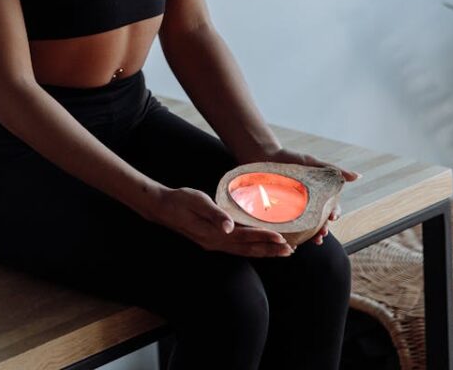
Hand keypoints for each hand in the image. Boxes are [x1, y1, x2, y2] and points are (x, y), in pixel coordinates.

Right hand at [146, 186, 295, 258]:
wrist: (161, 208)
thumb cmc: (180, 200)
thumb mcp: (197, 201)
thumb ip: (214, 214)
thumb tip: (229, 227)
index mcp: (213, 234)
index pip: (245, 237)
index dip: (264, 238)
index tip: (282, 238)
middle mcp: (215, 243)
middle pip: (248, 249)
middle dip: (270, 250)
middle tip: (291, 251)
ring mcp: (213, 244)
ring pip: (244, 252)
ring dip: (264, 252)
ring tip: (282, 252)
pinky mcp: (212, 241)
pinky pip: (237, 249)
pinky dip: (252, 249)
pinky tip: (260, 247)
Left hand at [243, 146, 359, 246]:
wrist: (263, 156)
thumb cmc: (290, 159)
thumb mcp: (312, 163)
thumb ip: (334, 170)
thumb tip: (358, 176)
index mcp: (317, 197)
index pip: (330, 209)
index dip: (333, 213)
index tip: (332, 217)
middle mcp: (306, 207)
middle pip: (318, 222)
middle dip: (322, 230)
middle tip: (321, 234)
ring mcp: (292, 211)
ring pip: (304, 229)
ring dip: (309, 237)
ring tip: (311, 241)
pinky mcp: (277, 214)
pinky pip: (286, 228)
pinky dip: (290, 236)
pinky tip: (291, 242)